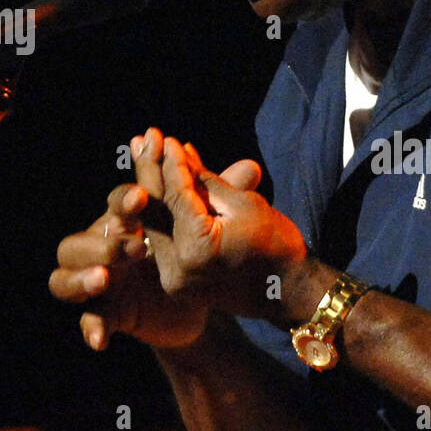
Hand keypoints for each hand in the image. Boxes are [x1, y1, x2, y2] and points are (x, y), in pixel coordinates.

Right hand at [48, 127, 263, 349]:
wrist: (194, 302)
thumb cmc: (193, 251)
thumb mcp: (208, 227)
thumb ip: (220, 198)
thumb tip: (252, 167)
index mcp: (126, 220)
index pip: (114, 204)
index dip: (123, 200)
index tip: (141, 196)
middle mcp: (102, 247)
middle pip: (77, 241)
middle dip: (101, 240)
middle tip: (133, 246)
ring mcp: (99, 281)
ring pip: (64, 276)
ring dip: (81, 277)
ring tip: (105, 279)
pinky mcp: (108, 312)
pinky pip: (88, 320)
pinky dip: (91, 327)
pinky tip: (101, 339)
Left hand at [150, 135, 307, 320]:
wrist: (289, 292)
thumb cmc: (277, 244)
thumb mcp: (244, 204)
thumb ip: (206, 181)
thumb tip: (178, 150)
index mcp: (197, 251)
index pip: (177, 197)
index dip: (173, 164)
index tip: (166, 137)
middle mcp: (178, 270)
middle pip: (155, 211)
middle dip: (150, 171)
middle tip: (142, 138)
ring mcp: (174, 280)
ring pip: (153, 224)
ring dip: (149, 188)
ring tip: (141, 152)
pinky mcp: (175, 283)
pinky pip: (162, 239)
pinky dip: (162, 212)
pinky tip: (156, 183)